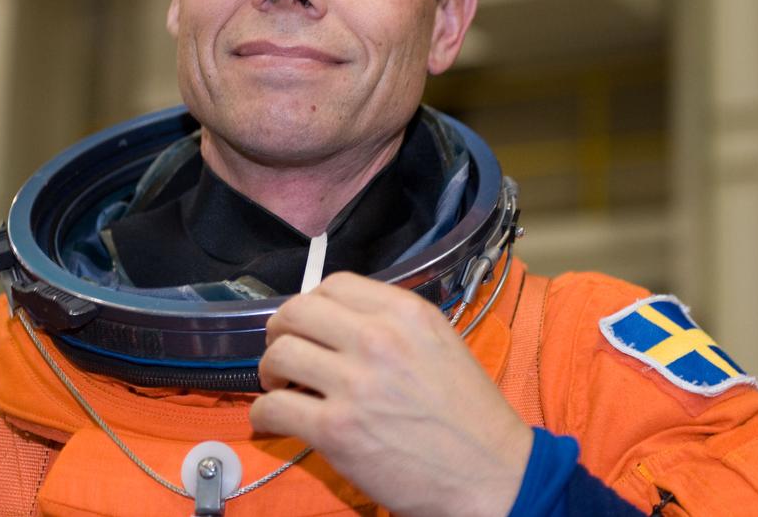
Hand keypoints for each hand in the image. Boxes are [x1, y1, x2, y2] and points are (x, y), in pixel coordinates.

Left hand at [249, 272, 532, 516]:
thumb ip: (392, 323)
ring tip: (281, 387)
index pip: (333, 285)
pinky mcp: (337, 430)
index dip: (311, 304)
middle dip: (280, 332)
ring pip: (278, 355)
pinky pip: (274, 407)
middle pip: (296, 312)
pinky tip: (277, 419)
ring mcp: (355, 383)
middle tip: (284, 354)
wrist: (492, 474)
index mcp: (406, 312)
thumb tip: (338, 322)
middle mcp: (378, 338)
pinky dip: (265, 413)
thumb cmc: (470, 414)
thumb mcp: (440, 343)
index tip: (309, 326)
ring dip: (270, 371)